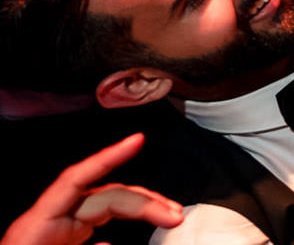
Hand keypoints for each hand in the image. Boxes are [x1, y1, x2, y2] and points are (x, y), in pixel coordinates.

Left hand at [2, 134, 183, 244]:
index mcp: (38, 224)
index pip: (77, 179)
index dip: (108, 157)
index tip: (138, 140)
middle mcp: (50, 221)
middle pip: (105, 196)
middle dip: (143, 201)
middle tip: (174, 214)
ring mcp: (57, 230)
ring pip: (106, 207)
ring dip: (140, 210)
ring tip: (170, 216)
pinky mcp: (63, 240)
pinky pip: (98, 223)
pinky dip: (123, 223)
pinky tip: (144, 230)